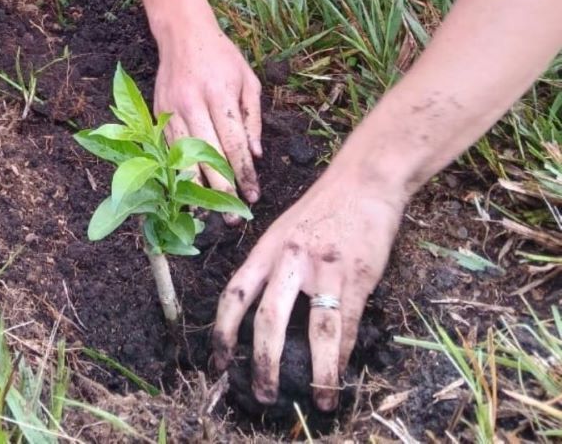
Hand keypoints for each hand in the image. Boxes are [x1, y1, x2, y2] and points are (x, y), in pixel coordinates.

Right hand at [154, 22, 262, 203]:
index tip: (253, 196)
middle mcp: (192, 103)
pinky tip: (187, 189)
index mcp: (219, 94)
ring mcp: (171, 109)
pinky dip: (177, 171)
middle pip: (207, 156)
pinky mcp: (157, 112)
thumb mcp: (248, 80)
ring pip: (182, 157)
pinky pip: (167, 148)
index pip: (233, 144)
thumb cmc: (221, 56)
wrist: (183, 33)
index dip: (244, 174)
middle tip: (234, 217)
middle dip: (222, 190)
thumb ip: (253, 118)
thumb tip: (255, 155)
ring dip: (196, 188)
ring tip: (208, 213)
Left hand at [210, 167, 403, 410]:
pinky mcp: (358, 276)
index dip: (222, 331)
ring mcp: (325, 269)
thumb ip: (275, 266)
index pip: (235, 293)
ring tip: (318, 400)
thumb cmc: (323, 207)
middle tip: (263, 395)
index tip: (217, 361)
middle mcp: (290, 259)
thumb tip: (265, 314)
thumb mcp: (286, 230)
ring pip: (317, 331)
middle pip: (268, 319)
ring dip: (317, 373)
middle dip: (264, 363)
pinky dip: (344, 356)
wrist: (363, 180)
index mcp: (267, 248)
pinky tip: (341, 374)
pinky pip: (349, 325)